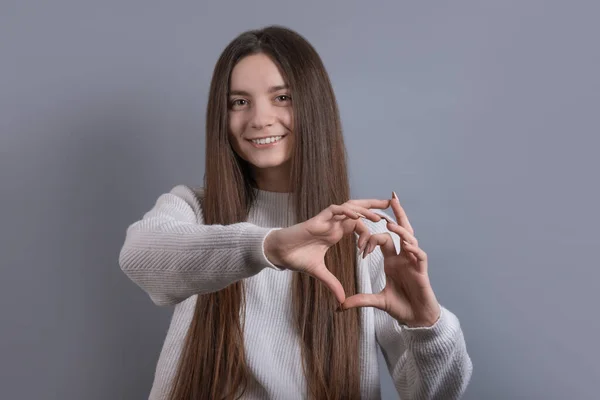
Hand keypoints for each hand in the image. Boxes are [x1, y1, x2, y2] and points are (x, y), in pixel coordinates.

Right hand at [264, 199, 390, 303]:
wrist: (280, 253)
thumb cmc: (296, 258)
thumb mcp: (319, 272)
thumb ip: (332, 283)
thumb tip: (341, 300)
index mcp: (336, 232)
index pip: (358, 224)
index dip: (369, 233)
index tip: (375, 245)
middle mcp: (334, 223)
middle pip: (358, 209)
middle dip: (374, 206)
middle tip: (393, 204)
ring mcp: (327, 219)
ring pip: (350, 207)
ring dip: (365, 209)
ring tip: (379, 215)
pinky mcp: (319, 218)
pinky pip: (336, 210)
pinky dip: (347, 212)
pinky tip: (358, 216)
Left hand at [341, 192, 440, 326]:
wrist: (418, 320)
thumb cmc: (402, 307)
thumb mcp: (377, 302)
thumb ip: (360, 300)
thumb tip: (339, 306)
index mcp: (393, 260)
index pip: (384, 238)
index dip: (371, 238)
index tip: (360, 247)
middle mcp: (404, 257)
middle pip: (402, 230)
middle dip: (398, 213)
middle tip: (392, 196)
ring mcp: (414, 263)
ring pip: (411, 239)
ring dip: (401, 231)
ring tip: (389, 223)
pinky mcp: (422, 272)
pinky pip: (419, 256)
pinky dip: (413, 250)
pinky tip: (406, 246)